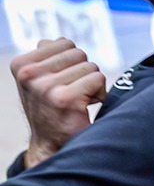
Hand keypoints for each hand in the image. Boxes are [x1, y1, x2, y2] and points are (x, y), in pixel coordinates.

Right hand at [10, 38, 103, 167]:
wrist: (52, 144)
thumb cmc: (51, 109)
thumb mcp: (39, 79)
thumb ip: (45, 57)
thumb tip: (55, 41)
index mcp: (21, 64)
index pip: (64, 43)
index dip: (72, 62)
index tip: (63, 81)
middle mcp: (29, 74)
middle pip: (79, 53)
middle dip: (83, 72)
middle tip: (73, 92)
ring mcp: (46, 87)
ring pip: (90, 66)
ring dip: (91, 84)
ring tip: (78, 101)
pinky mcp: (65, 99)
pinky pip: (98, 80)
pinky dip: (99, 93)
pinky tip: (85, 107)